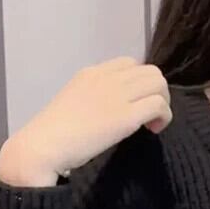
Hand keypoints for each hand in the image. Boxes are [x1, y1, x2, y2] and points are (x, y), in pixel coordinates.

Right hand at [0, 56, 172, 182]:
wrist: (45, 145)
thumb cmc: (57, 132)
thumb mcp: (76, 101)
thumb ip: (98, 97)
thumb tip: (118, 107)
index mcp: (92, 73)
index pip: (130, 63)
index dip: (141, 82)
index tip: (137, 102)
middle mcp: (107, 78)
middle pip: (151, 71)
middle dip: (158, 92)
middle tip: (151, 115)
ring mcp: (117, 95)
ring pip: (159, 84)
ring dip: (164, 104)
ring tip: (153, 123)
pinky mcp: (126, 116)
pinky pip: (159, 105)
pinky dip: (164, 117)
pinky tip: (153, 130)